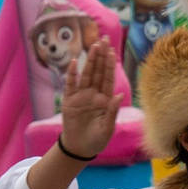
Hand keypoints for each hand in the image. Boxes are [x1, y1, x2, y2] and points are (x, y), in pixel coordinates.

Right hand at [57, 35, 121, 159]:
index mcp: (105, 99)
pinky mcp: (69, 101)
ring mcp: (81, 96)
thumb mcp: (107, 128)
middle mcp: (94, 94)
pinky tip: (73, 63)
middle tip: (104, 40)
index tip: (112, 51)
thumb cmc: (97, 139)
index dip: (110, 65)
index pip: (108, 78)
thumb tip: (118, 95)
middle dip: (101, 56)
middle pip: (98, 72)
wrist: (80, 148)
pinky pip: (70, 85)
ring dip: (89, 61)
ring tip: (93, 47)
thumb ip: (112, 112)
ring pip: (86, 75)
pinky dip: (71, 74)